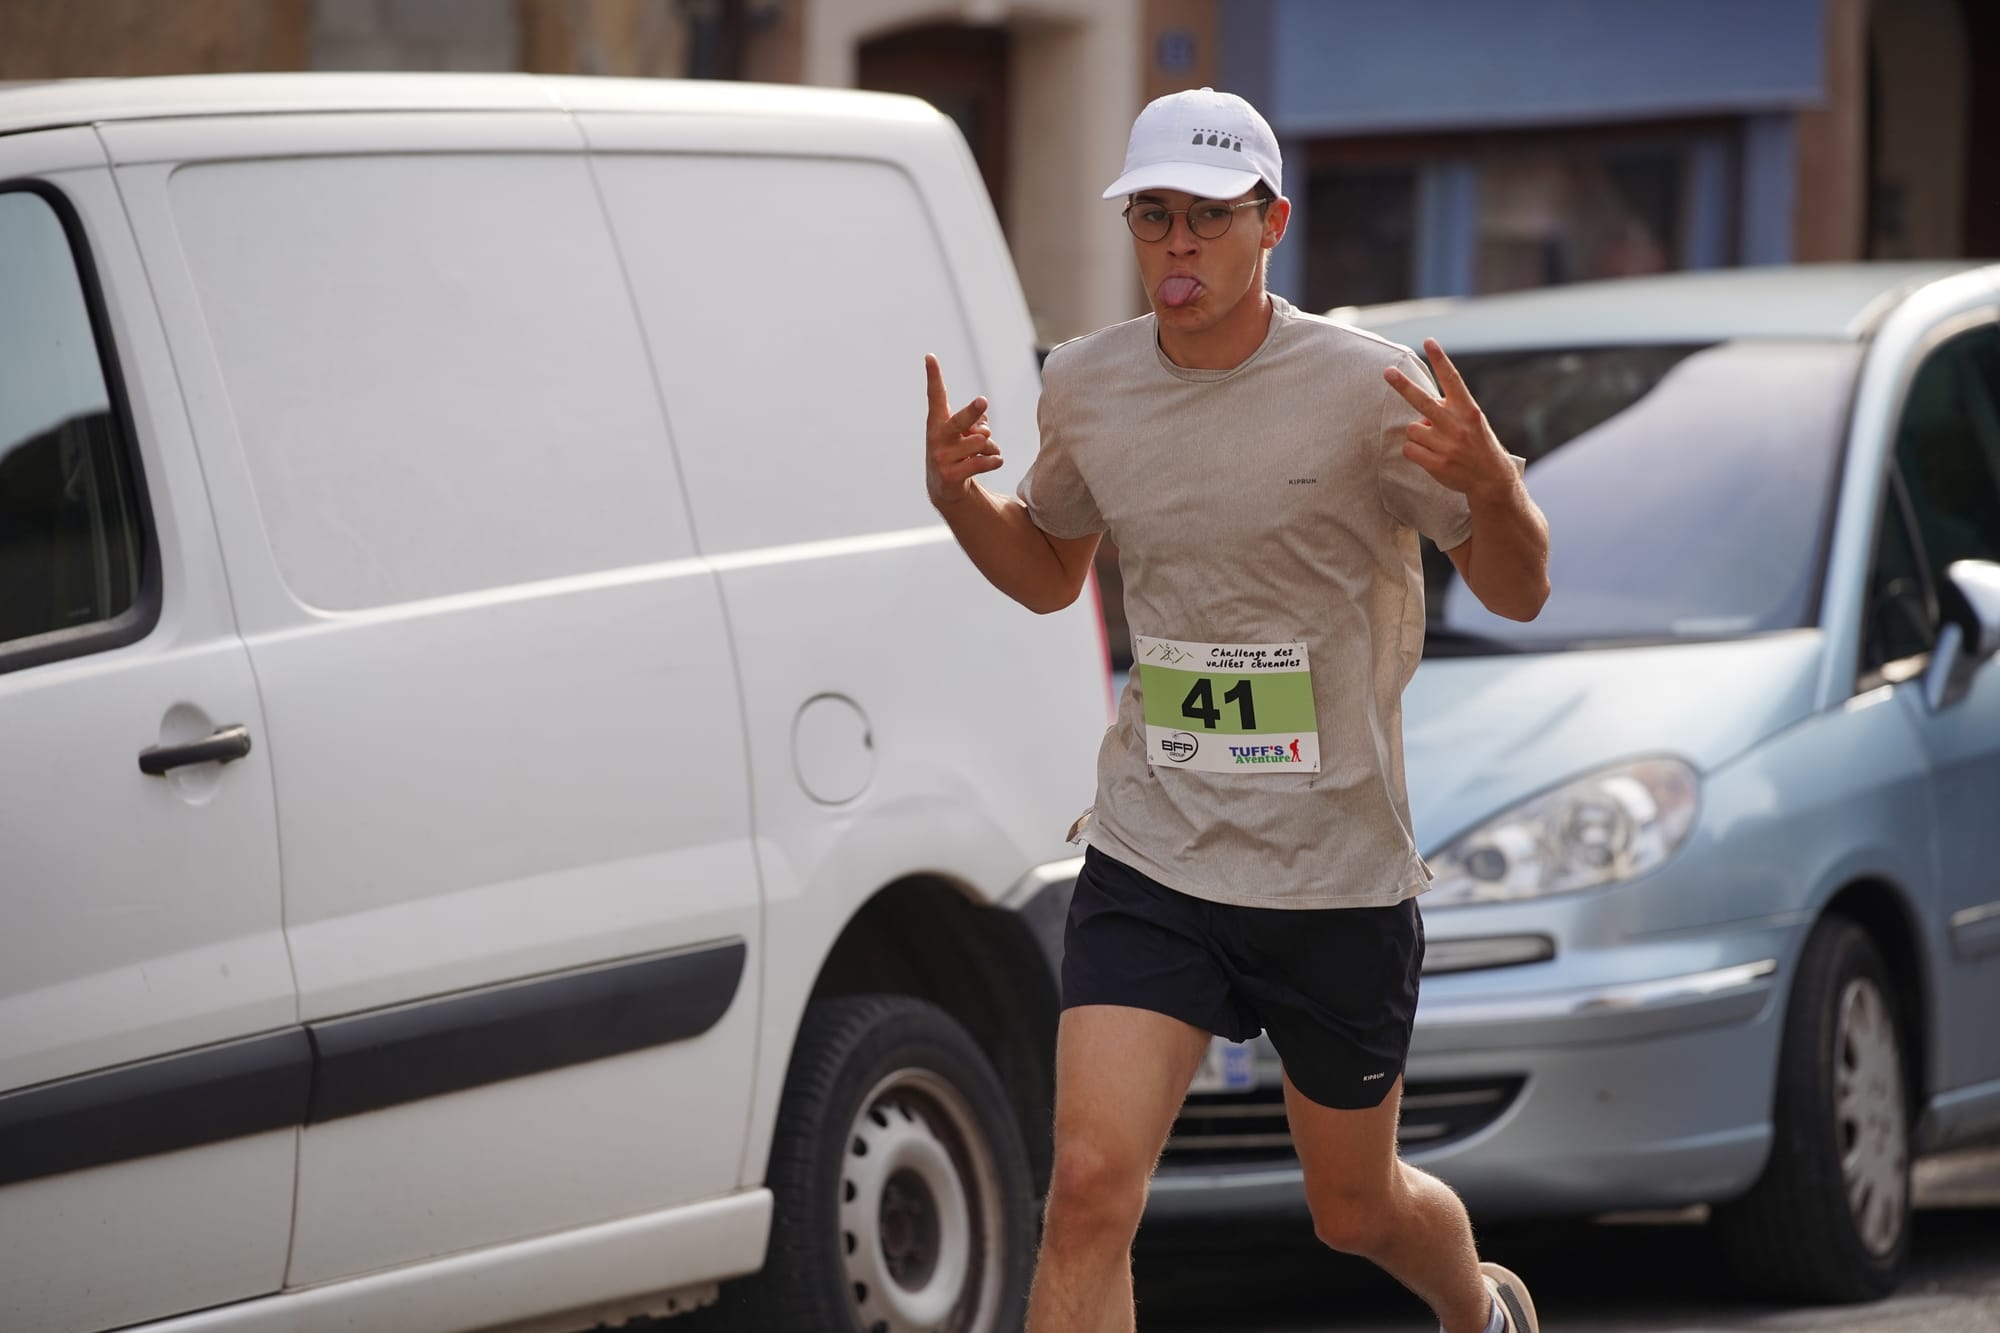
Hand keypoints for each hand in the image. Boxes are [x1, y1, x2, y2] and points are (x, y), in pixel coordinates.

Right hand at [925, 354, 1001, 508]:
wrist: (944, 487)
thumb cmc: (957, 451)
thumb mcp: (963, 433)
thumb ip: (974, 423)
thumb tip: (984, 430)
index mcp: (938, 421)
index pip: (935, 395)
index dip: (933, 376)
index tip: (930, 356)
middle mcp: (936, 437)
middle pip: (960, 421)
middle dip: (972, 412)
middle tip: (983, 401)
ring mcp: (941, 457)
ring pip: (981, 443)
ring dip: (992, 446)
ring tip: (989, 451)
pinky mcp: (950, 475)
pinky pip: (983, 462)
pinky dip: (995, 460)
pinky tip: (996, 461)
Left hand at [1383, 338, 1514, 501]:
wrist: (1491, 480)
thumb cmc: (1477, 445)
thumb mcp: (1472, 421)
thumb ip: (1449, 410)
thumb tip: (1418, 411)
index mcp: (1468, 409)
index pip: (1452, 379)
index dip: (1439, 359)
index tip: (1429, 341)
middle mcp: (1457, 424)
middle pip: (1422, 401)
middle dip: (1403, 386)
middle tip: (1387, 371)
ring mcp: (1446, 445)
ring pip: (1412, 429)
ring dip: (1418, 435)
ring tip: (1436, 443)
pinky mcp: (1437, 463)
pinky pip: (1409, 449)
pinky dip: (1415, 451)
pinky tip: (1431, 456)